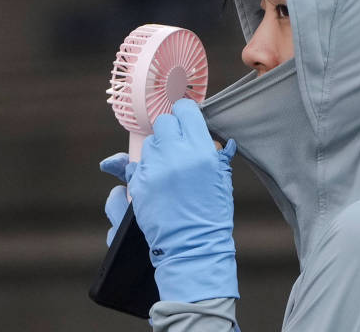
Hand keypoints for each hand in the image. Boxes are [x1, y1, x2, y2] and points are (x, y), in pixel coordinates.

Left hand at [100, 98, 238, 302]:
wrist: (193, 247)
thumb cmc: (212, 215)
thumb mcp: (222, 180)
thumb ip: (217, 156)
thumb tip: (219, 142)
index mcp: (201, 151)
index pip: (185, 111)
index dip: (186, 114)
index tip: (187, 120)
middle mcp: (175, 155)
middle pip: (164, 122)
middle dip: (172, 131)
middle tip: (179, 146)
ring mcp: (153, 170)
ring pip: (150, 143)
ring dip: (159, 151)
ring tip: (170, 170)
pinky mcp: (137, 185)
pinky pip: (137, 165)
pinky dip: (147, 170)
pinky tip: (159, 183)